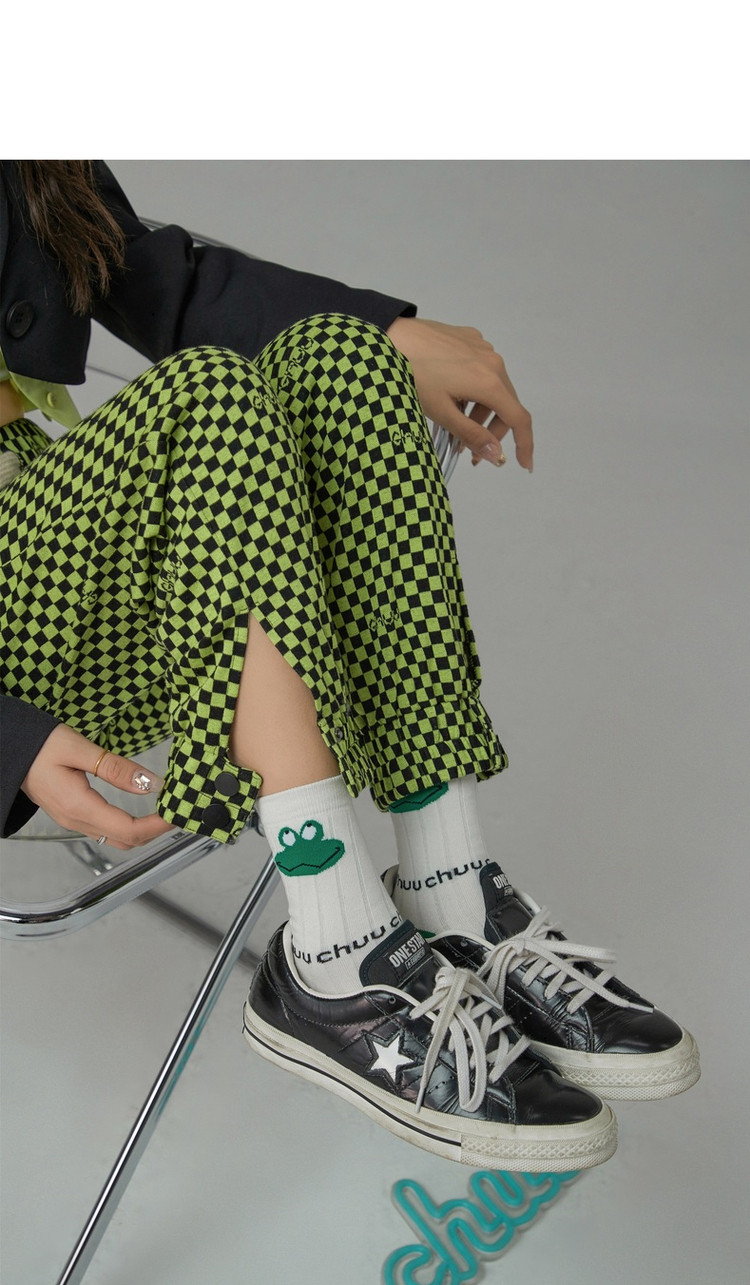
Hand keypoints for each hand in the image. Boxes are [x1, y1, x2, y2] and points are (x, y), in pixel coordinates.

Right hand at [21, 724, 176, 850]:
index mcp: (79, 806)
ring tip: (165, 812)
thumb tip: (150, 783)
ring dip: (144, 831)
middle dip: (156, 831)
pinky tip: (142, 811)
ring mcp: (73, 821)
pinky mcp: (73, 815)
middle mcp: (76, 820)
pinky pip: (106, 831)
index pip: (128, 830)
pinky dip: (130, 826)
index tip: (177, 812)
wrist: (10, 751)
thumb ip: (116, 768)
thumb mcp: (79, 748)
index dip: (157, 826)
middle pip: (125, 840)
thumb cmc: (39, 745)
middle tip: (178, 811)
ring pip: (116, 839)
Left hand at [386, 317, 533, 471]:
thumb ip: (472, 435)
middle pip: (506, 404)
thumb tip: (498, 456)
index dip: (525, 444)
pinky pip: (481, 369)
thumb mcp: (442, 412)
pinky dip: (473, 388)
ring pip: (493, 387)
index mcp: (490, 382)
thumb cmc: (413, 376)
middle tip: (470, 452)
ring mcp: (482, 347)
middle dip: (492, 431)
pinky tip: (451, 393)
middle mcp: (493, 362)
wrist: (391, 337)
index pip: (519, 419)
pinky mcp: (470, 337)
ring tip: (456, 424)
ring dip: (481, 411)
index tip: (524, 464)